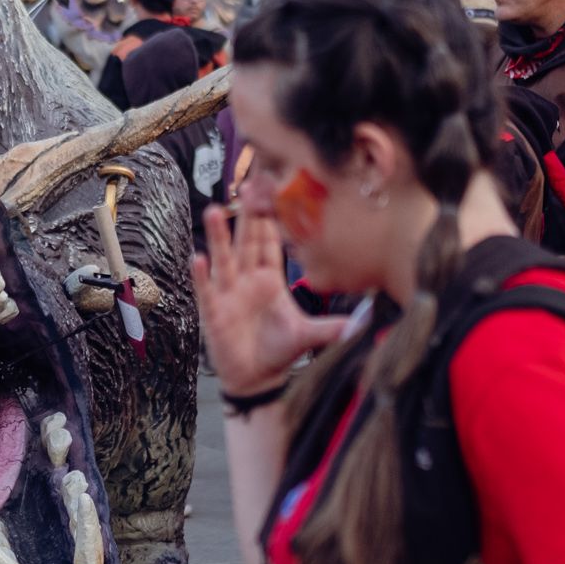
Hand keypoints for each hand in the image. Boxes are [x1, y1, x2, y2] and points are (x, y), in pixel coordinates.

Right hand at [192, 203, 347, 396]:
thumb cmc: (279, 350)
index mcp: (270, 279)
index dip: (271, 217)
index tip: (273, 188)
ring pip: (224, 259)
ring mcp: (229, 294)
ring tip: (215, 211)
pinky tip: (199, 258)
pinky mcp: (214, 312)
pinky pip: (207, 291)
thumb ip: (333, 326)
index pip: (270, 242)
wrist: (257, 378)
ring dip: (219, 236)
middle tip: (248, 185)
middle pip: (246, 241)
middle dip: (246, 215)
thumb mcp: (309, 335)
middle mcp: (247, 280)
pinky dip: (203, 276)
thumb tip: (364, 321)